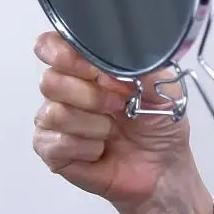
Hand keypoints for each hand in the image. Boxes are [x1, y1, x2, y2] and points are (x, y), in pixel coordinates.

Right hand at [31, 31, 195, 210]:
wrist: (164, 167)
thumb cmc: (159, 124)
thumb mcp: (161, 86)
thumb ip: (138, 65)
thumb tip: (114, 56)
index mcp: (86, 68)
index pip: (50, 46)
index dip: (63, 54)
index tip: (93, 69)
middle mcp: (65, 91)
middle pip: (49, 81)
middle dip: (90, 95)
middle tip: (119, 105)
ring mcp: (55, 122)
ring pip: (53, 113)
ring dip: (92, 125)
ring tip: (112, 131)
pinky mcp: (53, 152)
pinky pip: (55, 144)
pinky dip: (86, 148)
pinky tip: (100, 150)